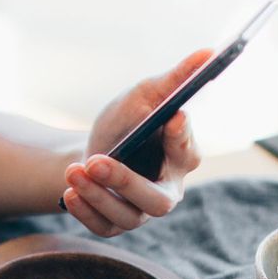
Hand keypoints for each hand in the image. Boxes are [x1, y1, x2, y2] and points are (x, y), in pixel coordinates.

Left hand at [61, 49, 211, 236]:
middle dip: (125, 181)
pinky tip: (70, 192)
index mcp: (181, 157)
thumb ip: (175, 79)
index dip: (182, 137)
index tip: (173, 116)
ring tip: (73, 170)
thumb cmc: (125, 122)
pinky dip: (85, 211)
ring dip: (97, 194)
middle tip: (96, 161)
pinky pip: (103, 227)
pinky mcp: (115, 223)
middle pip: (158, 200)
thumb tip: (207, 52)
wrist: (88, 150)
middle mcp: (166, 189)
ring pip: (128, 215)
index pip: (187, 153)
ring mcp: (141, 211)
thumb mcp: (143, 95)